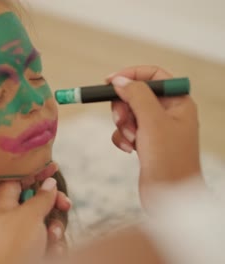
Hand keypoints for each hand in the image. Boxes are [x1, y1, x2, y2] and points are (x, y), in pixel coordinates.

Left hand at [0, 177, 70, 263]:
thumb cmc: (14, 246)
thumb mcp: (30, 216)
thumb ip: (41, 197)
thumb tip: (50, 183)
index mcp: (2, 205)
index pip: (17, 179)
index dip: (34, 172)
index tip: (54, 167)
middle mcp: (9, 220)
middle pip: (35, 202)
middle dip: (53, 203)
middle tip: (65, 205)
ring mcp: (19, 238)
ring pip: (44, 224)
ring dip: (54, 228)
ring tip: (52, 237)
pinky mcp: (28, 253)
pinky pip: (46, 243)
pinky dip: (52, 246)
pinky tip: (53, 251)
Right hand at [106, 66, 202, 211]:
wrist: (169, 195)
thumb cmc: (168, 158)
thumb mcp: (152, 120)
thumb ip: (136, 95)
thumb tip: (119, 80)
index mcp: (178, 101)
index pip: (154, 75)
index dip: (131, 75)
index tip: (108, 81)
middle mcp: (169, 112)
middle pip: (135, 94)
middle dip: (124, 107)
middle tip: (122, 120)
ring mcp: (156, 128)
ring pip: (128, 113)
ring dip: (123, 126)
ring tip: (131, 140)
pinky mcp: (145, 143)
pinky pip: (125, 130)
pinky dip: (122, 138)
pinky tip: (130, 150)